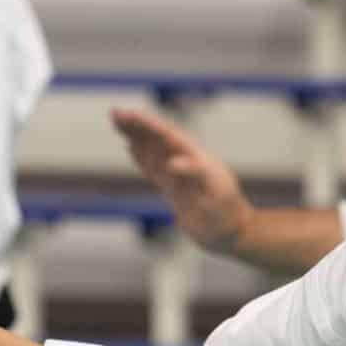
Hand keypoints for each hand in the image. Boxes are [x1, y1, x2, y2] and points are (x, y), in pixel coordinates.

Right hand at [110, 107, 252, 253]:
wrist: (231, 233)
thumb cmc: (227, 212)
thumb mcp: (215, 192)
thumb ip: (196, 173)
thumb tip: (173, 163)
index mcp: (196, 157)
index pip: (168, 135)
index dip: (148, 125)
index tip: (130, 115)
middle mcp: (186, 162)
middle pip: (157, 139)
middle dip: (137, 126)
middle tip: (114, 112)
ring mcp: (179, 176)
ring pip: (153, 151)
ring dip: (135, 137)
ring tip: (117, 123)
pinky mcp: (174, 190)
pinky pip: (153, 169)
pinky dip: (141, 159)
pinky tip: (131, 149)